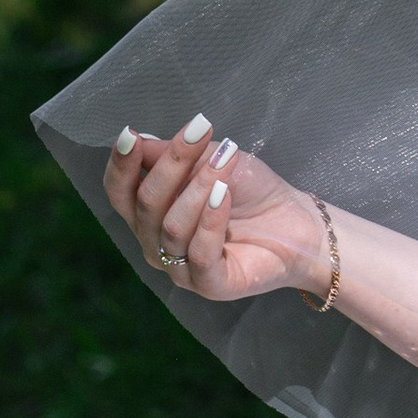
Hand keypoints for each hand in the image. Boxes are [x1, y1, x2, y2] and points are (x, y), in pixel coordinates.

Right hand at [104, 118, 324, 305]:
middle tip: (199, 132)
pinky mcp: (211, 285)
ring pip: (172, 227)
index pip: (120, 193)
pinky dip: (210, 220)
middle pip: (145, 204)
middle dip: (171, 164)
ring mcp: (181, 270)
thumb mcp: (213, 160)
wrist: (298, 223)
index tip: (129, 135)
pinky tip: (223, 194)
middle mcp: (157, 244)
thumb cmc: (250, 191)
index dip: (120, 165)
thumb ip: (175, 155)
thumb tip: (139, 140)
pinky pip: (199, 254)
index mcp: (150, 215)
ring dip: (198, 187)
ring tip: (225, 159)